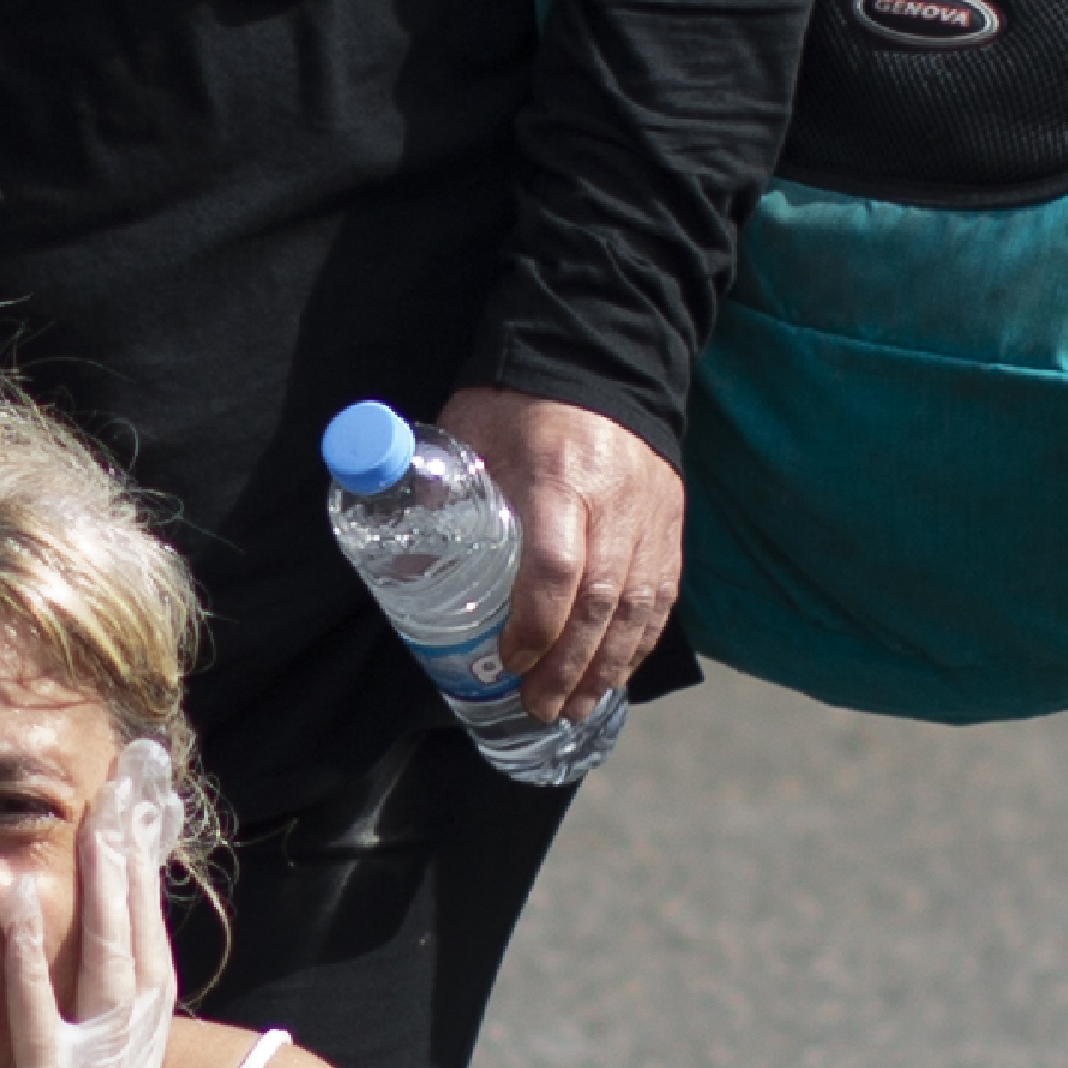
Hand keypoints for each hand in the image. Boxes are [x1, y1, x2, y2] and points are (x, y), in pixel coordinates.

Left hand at [0, 741, 254, 1067]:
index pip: (141, 970)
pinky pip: (39, 1025)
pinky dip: (26, 960)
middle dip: (139, 872)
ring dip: (104, 896)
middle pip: (141, 953)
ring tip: (98, 822)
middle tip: (135, 791)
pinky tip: (7, 900)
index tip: (137, 831)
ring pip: (107, 976)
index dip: (142, 900)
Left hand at [432, 387, 681, 720]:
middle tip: (539, 706)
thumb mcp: (470, 428)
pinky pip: (661, 597)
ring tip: (575, 707)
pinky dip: (638, 644)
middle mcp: (614, 501)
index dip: (534, 624)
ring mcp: (650, 516)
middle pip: (600, 601)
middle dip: (570, 665)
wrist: (602, 359)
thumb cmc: (523, 402)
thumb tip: (398, 540)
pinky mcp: (669, 525)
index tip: (507, 659)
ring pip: (637, 608)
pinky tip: (614, 676)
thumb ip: (436, 482)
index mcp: (559, 474)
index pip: (556, 566)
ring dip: (607, 668)